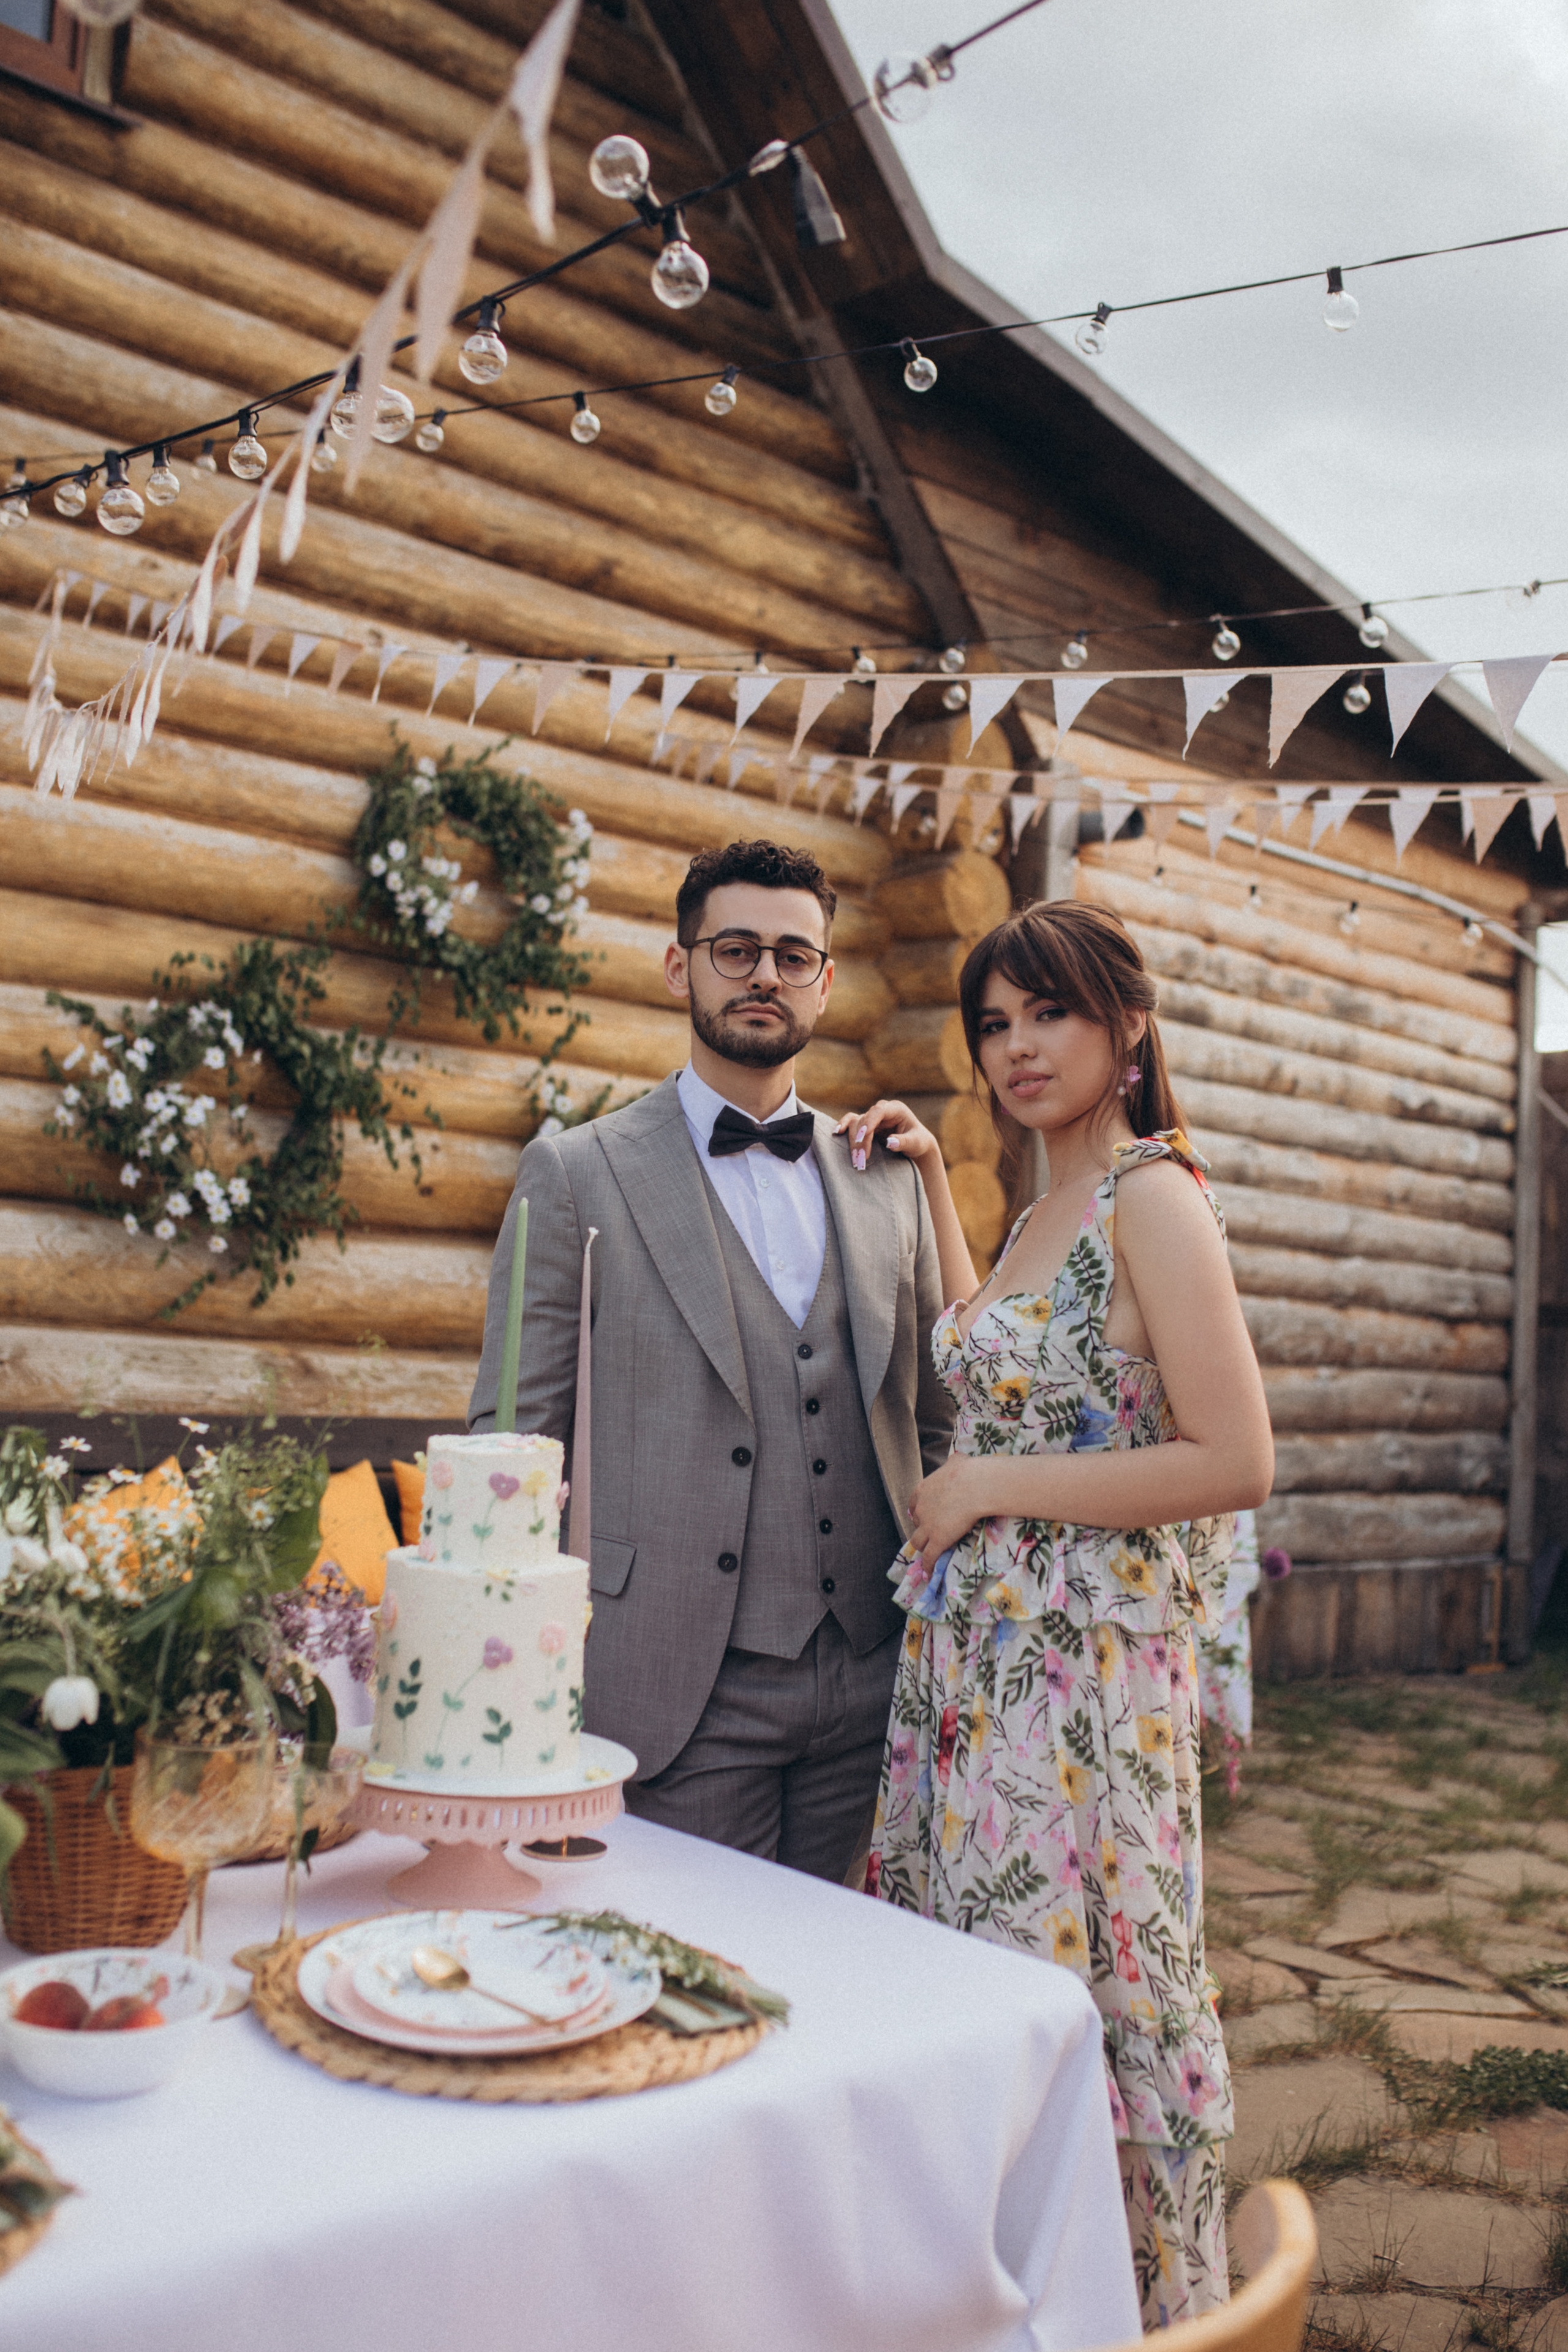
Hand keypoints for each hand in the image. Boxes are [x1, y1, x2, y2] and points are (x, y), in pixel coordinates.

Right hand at [833, 1098, 937, 1173]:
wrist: (915, 1145)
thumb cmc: (918, 1142)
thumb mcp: (916, 1143)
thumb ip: (904, 1142)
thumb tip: (890, 1142)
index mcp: (895, 1109)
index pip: (878, 1111)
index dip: (868, 1123)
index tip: (862, 1138)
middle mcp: (881, 1110)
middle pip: (864, 1120)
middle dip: (860, 1140)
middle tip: (860, 1160)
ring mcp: (872, 1117)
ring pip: (855, 1123)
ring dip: (852, 1141)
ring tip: (855, 1160)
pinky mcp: (865, 1125)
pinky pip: (851, 1122)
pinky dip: (843, 1127)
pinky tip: (836, 1133)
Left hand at [907, 1453, 989, 1571]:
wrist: (975, 1485)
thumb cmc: (968, 1471)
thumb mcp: (956, 1461)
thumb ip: (953, 1463)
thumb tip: (956, 1459)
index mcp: (923, 1490)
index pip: (914, 1503)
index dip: (920, 1510)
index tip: (925, 1514)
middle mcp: (921, 1508)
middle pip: (916, 1522)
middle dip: (923, 1527)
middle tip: (932, 1532)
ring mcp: (927, 1526)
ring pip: (918, 1541)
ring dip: (922, 1547)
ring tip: (926, 1554)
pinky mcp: (937, 1540)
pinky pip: (929, 1557)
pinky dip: (928, 1566)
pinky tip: (929, 1572)